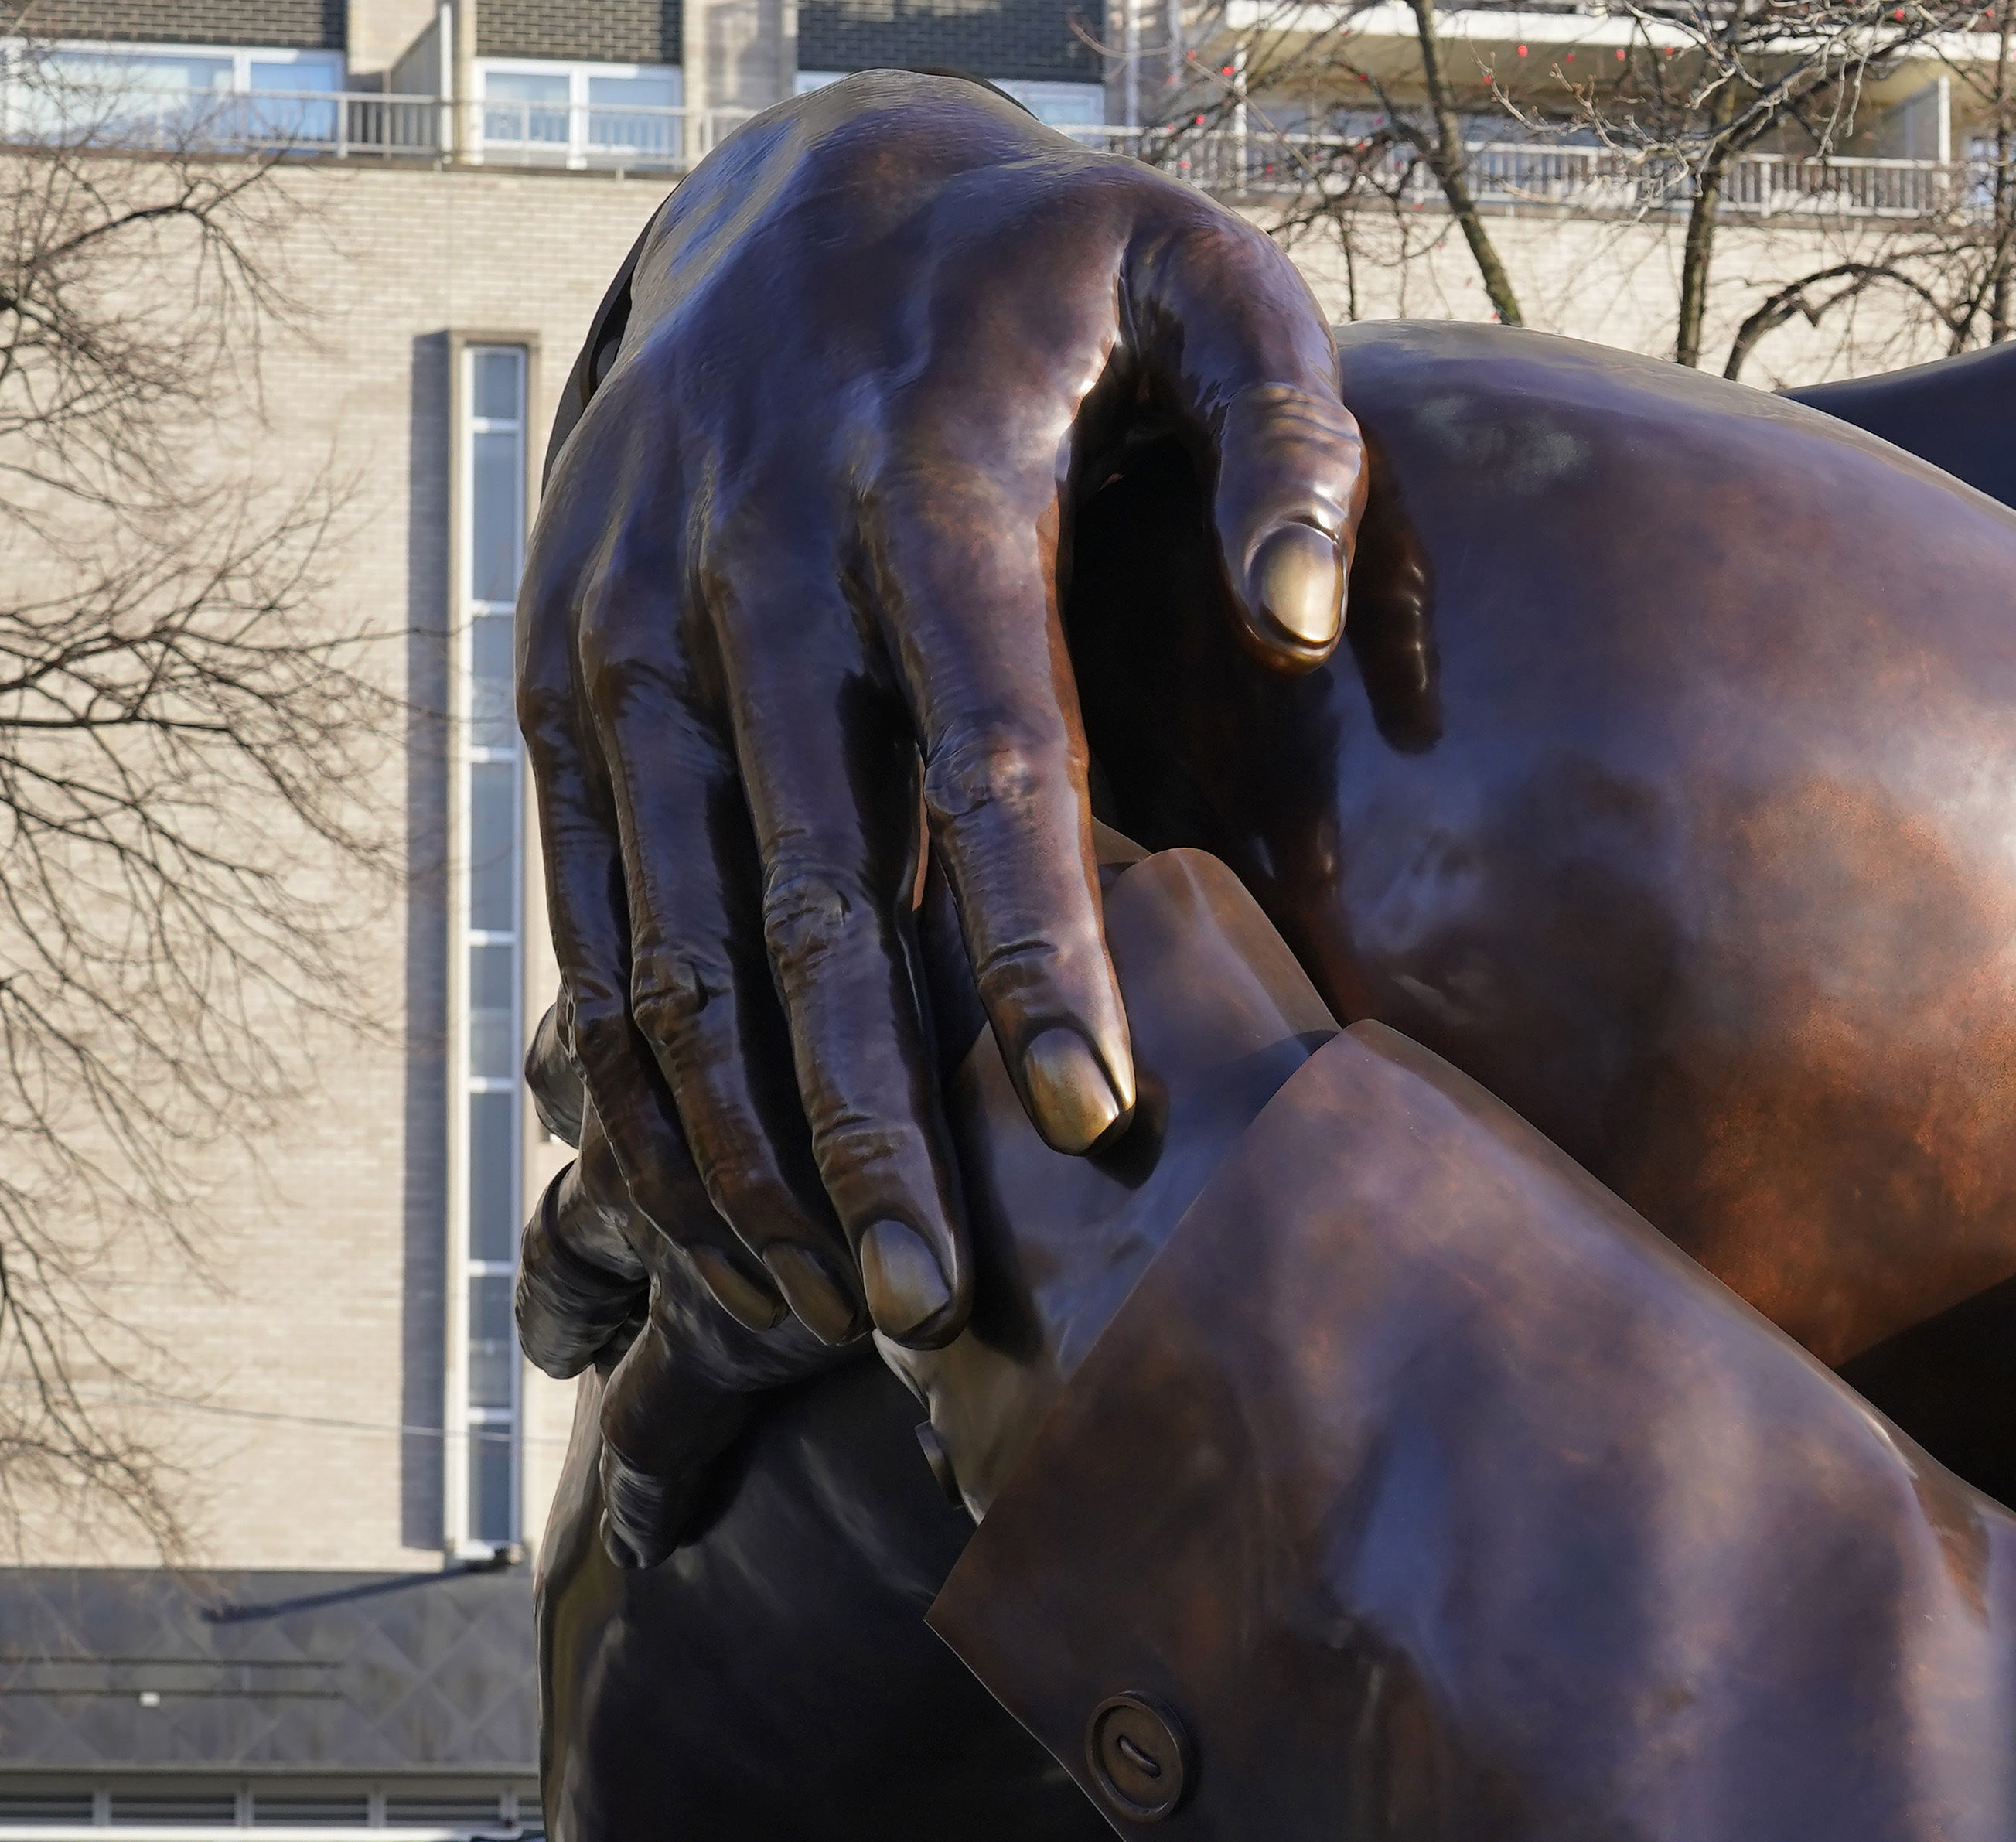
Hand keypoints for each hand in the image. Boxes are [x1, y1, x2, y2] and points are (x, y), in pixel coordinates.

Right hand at [520, 73, 1359, 1536]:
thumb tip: (1297, 618)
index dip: (1031, 942)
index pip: (987, 750)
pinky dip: (635, 1082)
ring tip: (835, 1309)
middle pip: (805, 887)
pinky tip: (718, 1222)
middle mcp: (745, 568)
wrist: (804, 196)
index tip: (1090, 1110)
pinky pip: (583, 919)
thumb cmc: (1064, 285)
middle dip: (865, 1110)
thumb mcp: (1210, 285)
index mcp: (921, 487)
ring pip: (663, 935)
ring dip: (738, 1138)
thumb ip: (1295, 436)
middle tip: (935, 1299)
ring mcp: (625, 632)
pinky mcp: (555, 684)